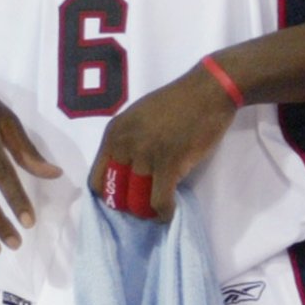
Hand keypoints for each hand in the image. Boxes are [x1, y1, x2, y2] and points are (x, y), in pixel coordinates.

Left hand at [84, 66, 236, 221]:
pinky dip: (164, 213)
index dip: (110, 195)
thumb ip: (126, 141)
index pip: (96, 179)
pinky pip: (159, 201)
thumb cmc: (177, 103)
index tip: (125, 198)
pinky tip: (169, 213)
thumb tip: (123, 171)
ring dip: (147, 210)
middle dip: (128, 205)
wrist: (208, 91)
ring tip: (158, 209)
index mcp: (113, 133)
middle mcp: (124, 145)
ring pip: (136, 201)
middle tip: (144, 206)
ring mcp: (145, 155)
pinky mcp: (168, 164)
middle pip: (115, 194)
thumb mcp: (137, 117)